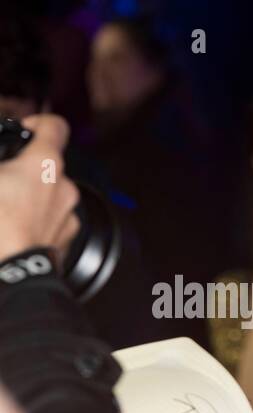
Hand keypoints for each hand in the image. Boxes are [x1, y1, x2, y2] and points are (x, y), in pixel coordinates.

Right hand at [0, 114, 79, 261]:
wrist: (9, 272)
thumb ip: (2, 164)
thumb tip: (4, 171)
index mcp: (45, 164)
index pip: (55, 125)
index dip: (37, 122)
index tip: (22, 129)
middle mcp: (64, 187)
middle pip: (48, 164)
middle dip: (25, 166)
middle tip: (3, 175)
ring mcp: (68, 214)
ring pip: (49, 193)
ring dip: (30, 193)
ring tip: (5, 203)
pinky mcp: (65, 237)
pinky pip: (51, 218)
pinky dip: (35, 216)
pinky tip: (14, 223)